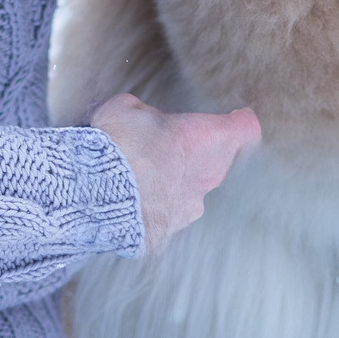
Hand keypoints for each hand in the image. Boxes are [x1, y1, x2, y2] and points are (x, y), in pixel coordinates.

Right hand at [89, 93, 261, 252]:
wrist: (92, 195)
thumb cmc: (114, 145)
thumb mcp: (126, 108)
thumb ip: (147, 113)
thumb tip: (145, 120)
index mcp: (205, 138)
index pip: (246, 127)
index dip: (238, 121)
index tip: (231, 118)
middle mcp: (208, 175)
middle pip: (221, 159)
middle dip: (199, 152)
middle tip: (168, 144)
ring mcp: (192, 206)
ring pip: (195, 189)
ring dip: (178, 181)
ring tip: (143, 175)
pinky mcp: (171, 230)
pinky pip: (170, 213)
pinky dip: (157, 206)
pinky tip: (131, 199)